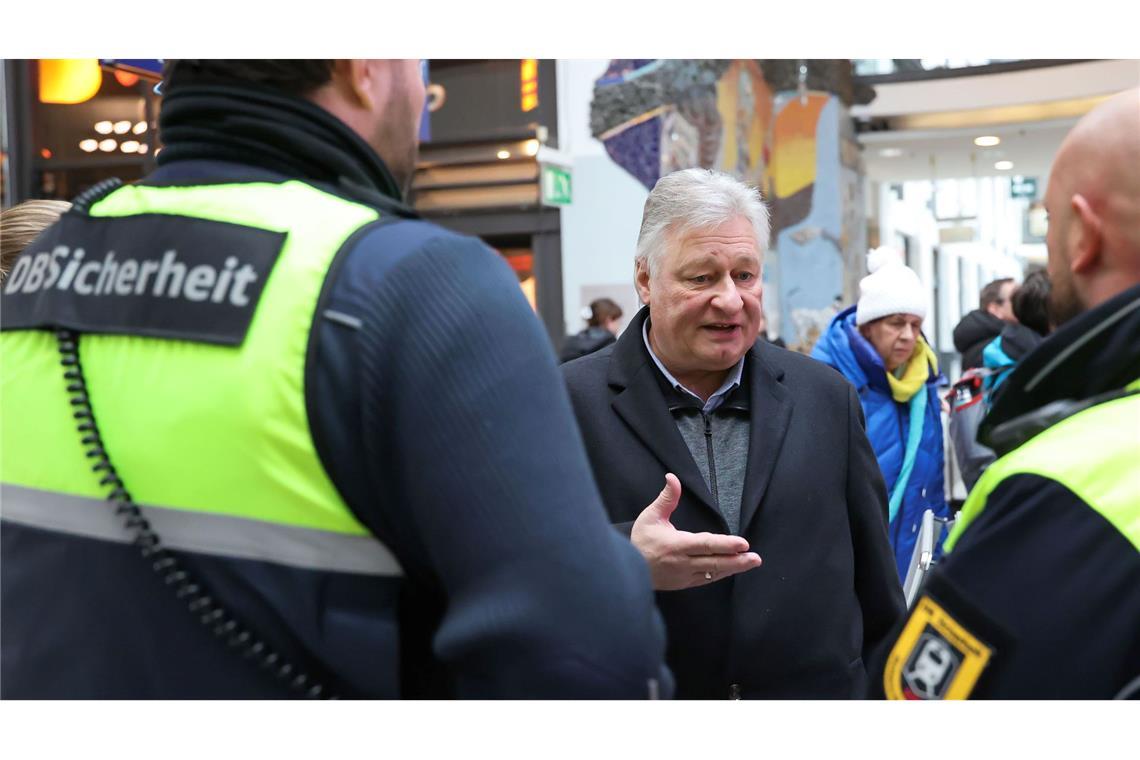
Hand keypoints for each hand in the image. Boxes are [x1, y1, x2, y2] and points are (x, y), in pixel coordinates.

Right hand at [631, 473, 761, 590]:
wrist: (628, 567)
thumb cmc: (641, 540)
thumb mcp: (651, 516)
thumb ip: (667, 498)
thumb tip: (672, 477)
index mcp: (676, 545)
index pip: (706, 544)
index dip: (725, 544)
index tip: (742, 543)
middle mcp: (682, 563)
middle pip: (715, 562)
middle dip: (737, 560)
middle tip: (755, 557)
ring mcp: (684, 575)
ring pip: (713, 572)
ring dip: (734, 568)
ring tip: (751, 563)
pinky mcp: (685, 583)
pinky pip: (707, 579)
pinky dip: (721, 574)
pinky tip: (732, 569)